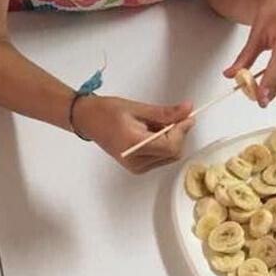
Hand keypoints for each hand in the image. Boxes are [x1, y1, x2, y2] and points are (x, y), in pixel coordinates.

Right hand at [72, 95, 193, 173]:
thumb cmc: (106, 111)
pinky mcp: (138, 168)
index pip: (170, 145)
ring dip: (171, 139)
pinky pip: (162, 158)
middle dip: (178, 134)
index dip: (182, 131)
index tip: (187, 116)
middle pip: (173, 152)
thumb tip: (187, 110)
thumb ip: (164, 112)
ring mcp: (136, 167)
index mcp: (133, 144)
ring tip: (155, 124)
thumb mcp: (137, 107)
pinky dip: (164, 145)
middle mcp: (135, 161)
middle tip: (171, 117)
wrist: (88, 120)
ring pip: (170, 156)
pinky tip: (152, 133)